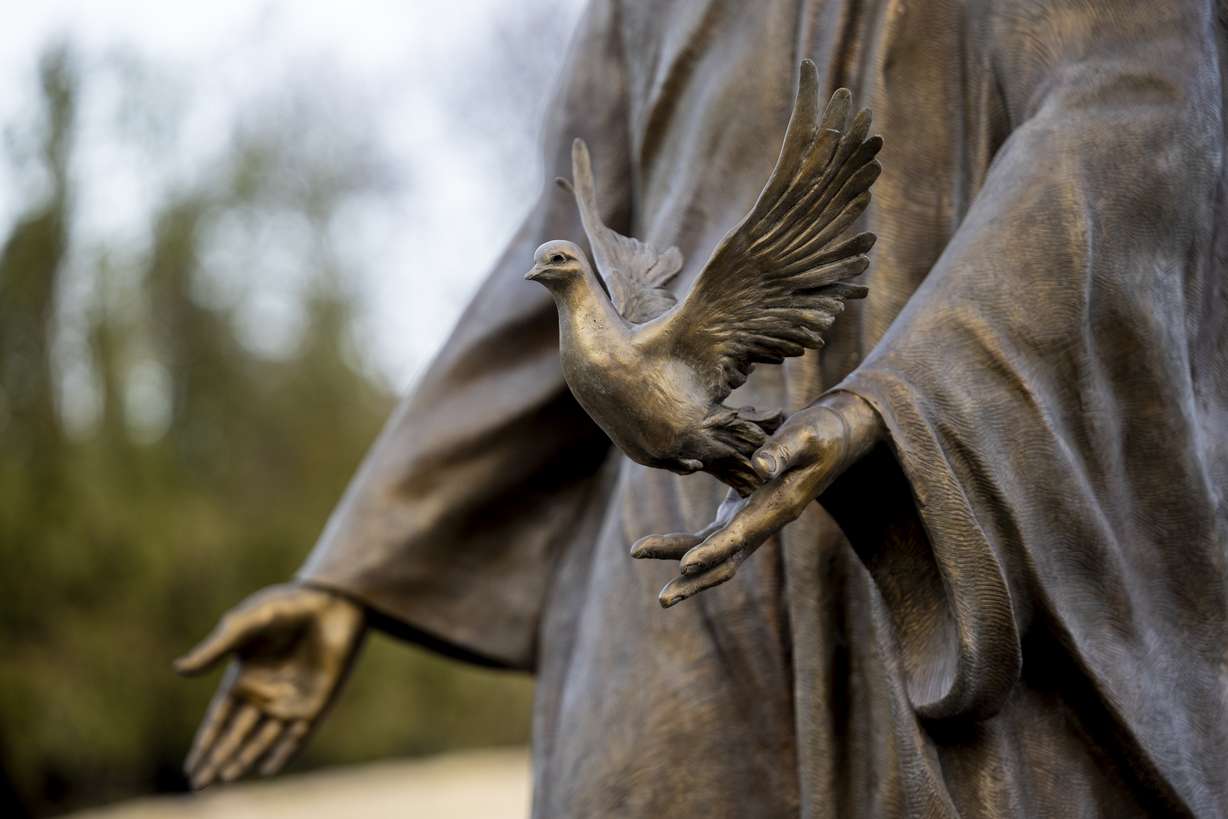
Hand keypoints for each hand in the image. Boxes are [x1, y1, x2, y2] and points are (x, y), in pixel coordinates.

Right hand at [174, 582, 364, 787]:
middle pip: (236, 735)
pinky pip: (297, 735)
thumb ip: (214, 649)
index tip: (191, 767)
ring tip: (225, 778)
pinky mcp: (316, 702)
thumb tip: (178, 670)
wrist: (330, 602)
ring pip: (262, 739)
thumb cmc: (284, 607)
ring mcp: (290, 700)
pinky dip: (283, 752)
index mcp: (244, 677)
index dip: (204, 742)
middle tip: (200, 784)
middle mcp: (265, 694)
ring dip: (244, 758)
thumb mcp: (244, 625)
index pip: (219, 719)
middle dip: (218, 759)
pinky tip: (268, 769)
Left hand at [631, 391, 882, 606]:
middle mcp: (764, 523)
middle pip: (725, 560)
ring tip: (639, 556)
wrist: (833, 439)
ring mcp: (752, 522)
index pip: (741, 537)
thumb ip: (783, 450)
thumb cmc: (820, 434)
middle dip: (693, 580)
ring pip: (712, 552)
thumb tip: (760, 465)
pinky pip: (710, 537)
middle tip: (662, 599)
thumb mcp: (805, 435)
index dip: (713, 552)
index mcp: (779, 508)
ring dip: (678, 561)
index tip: (686, 565)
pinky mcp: (741, 514)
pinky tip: (654, 548)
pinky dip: (684, 544)